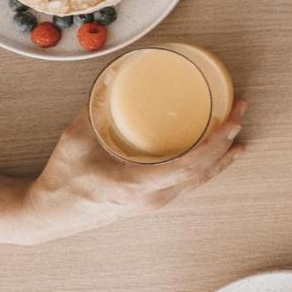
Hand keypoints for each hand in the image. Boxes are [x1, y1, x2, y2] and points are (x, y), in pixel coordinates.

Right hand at [23, 99, 246, 242]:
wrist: (51, 215)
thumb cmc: (63, 180)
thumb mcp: (75, 139)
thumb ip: (96, 109)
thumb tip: (115, 77)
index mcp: (136, 185)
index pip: (189, 166)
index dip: (215, 143)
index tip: (231, 120)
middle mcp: (152, 198)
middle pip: (203, 172)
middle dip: (227, 141)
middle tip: (240, 110)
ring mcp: (154, 203)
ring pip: (200, 180)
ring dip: (222, 154)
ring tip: (238, 130)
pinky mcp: (153, 201)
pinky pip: (190, 183)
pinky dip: (209, 165)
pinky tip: (219, 153)